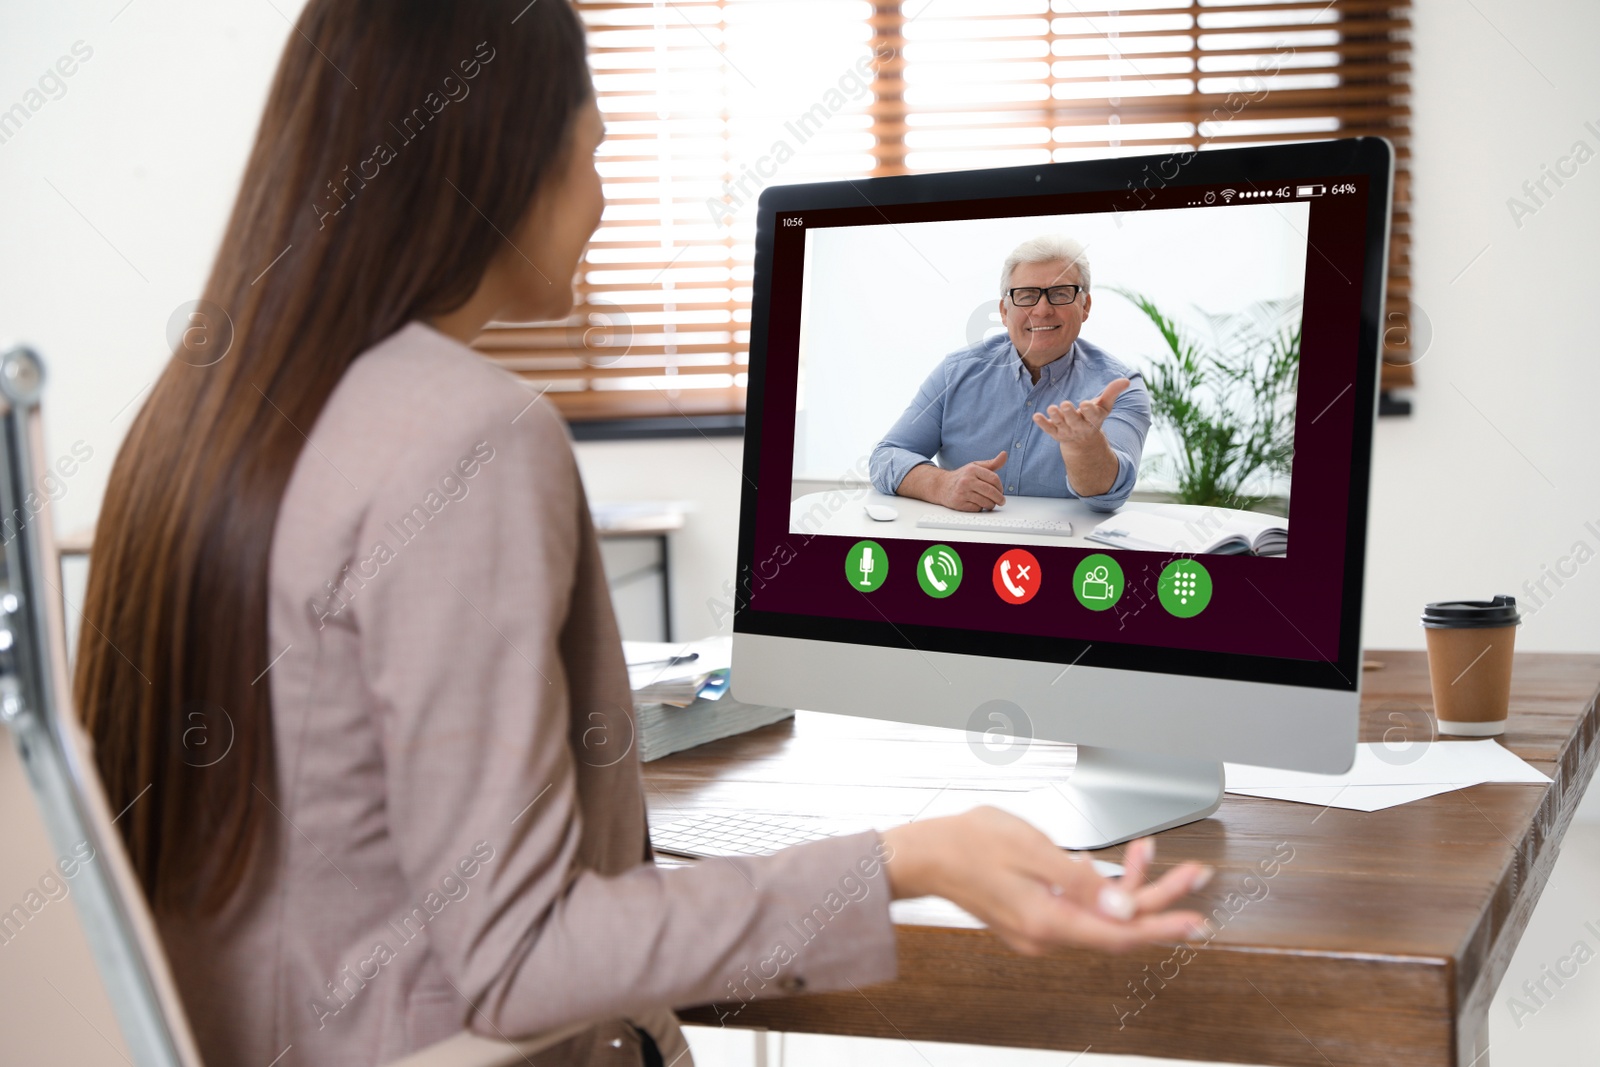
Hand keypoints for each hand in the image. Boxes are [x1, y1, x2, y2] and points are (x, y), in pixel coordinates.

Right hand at [880, 807, 1210, 955]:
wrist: (924, 855)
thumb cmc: (966, 844)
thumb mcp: (1029, 849)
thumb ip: (1079, 880)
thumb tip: (1123, 907)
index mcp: (1047, 922)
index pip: (1120, 934)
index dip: (1163, 925)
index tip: (1195, 919)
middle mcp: (1046, 934)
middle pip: (1117, 925)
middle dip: (1157, 897)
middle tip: (1192, 875)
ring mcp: (1039, 929)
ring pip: (1101, 916)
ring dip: (1129, 886)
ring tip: (1150, 852)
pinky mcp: (1035, 917)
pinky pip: (1080, 910)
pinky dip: (1101, 887)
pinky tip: (1109, 862)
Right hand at [935, 450, 1006, 511]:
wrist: (941, 486)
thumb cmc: (962, 477)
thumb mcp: (976, 467)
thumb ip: (992, 463)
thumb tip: (1004, 454)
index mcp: (972, 469)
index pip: (994, 479)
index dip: (1001, 487)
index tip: (1001, 491)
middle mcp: (967, 480)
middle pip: (991, 492)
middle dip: (999, 498)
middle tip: (1001, 501)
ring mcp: (962, 492)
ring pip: (985, 502)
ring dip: (990, 504)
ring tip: (989, 502)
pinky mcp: (959, 503)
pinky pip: (977, 508)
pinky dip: (980, 508)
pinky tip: (976, 504)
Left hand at [1032, 378, 1130, 451]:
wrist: (1083, 442)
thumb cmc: (1094, 417)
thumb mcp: (1104, 406)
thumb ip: (1113, 392)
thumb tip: (1126, 380)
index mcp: (1093, 420)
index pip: (1092, 415)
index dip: (1089, 410)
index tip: (1086, 403)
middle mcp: (1080, 427)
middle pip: (1074, 421)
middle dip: (1070, 413)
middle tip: (1064, 404)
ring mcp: (1067, 431)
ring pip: (1060, 424)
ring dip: (1055, 417)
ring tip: (1051, 408)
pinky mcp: (1056, 433)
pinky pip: (1048, 429)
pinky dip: (1042, 423)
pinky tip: (1036, 416)